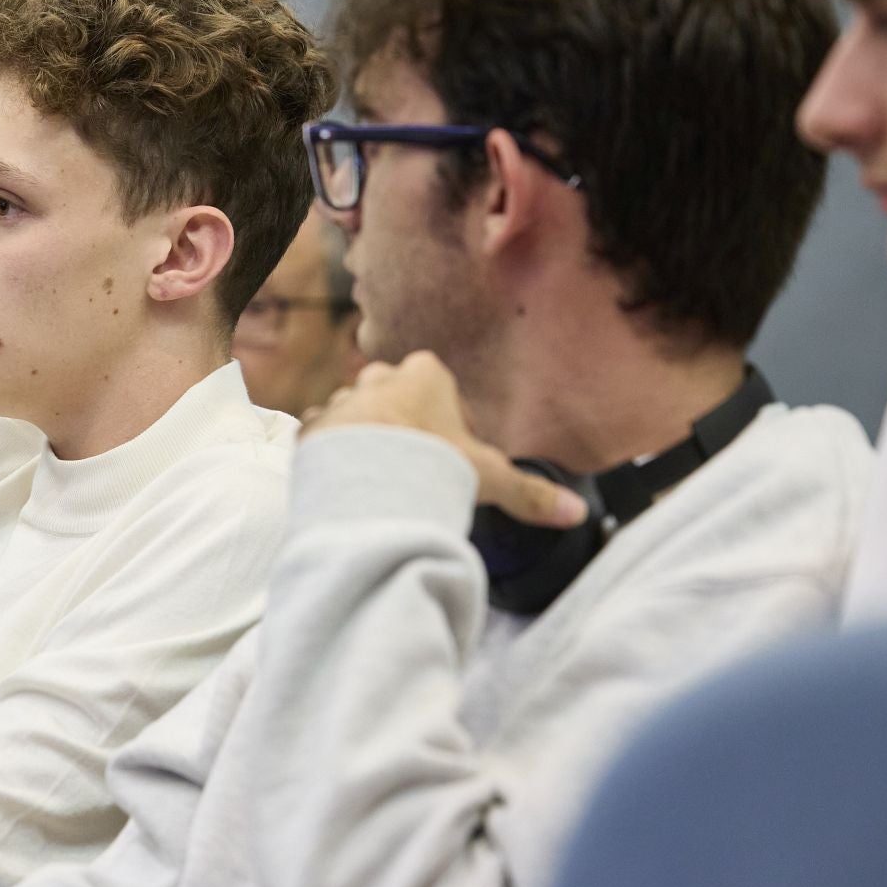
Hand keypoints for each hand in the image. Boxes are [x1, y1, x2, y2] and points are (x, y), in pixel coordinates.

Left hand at [303, 351, 587, 528]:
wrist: (361, 483)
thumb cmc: (429, 467)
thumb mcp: (489, 478)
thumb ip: (531, 494)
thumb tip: (575, 512)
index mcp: (424, 374)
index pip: (443, 391)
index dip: (452, 427)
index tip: (454, 457)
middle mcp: (377, 378)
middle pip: (398, 402)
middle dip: (407, 431)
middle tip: (417, 471)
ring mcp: (341, 401)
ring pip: (359, 420)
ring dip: (368, 445)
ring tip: (382, 485)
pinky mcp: (311, 428)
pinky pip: (325, 441)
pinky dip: (334, 460)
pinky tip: (348, 487)